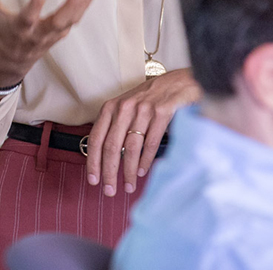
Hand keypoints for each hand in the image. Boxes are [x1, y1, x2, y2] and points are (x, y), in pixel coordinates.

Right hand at [0, 0, 101, 90]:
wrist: (10, 62)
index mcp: (19, 28)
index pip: (28, 16)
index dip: (36, 3)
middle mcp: (38, 34)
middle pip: (58, 21)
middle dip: (72, 5)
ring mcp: (52, 36)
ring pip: (72, 20)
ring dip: (85, 2)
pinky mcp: (61, 34)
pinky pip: (76, 19)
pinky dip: (86, 4)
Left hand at [85, 69, 200, 195]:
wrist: (179, 82)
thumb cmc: (151, 98)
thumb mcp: (127, 107)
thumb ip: (116, 126)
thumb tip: (105, 158)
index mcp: (111, 107)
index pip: (96, 138)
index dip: (93, 161)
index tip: (92, 180)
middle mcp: (125, 107)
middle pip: (111, 146)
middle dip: (109, 172)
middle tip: (109, 190)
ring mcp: (143, 109)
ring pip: (130, 147)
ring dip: (128, 171)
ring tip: (128, 185)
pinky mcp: (162, 112)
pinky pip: (150, 142)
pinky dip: (145, 160)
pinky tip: (142, 171)